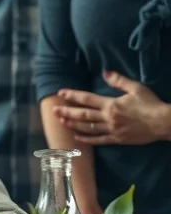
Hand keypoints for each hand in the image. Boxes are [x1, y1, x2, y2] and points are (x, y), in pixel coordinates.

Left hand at [53, 70, 170, 144]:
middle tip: (54, 110)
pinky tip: (77, 137)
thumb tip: (105, 72)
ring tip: (61, 122)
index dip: (72, 95)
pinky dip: (86, 139)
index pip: (87, 99)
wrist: (163, 123)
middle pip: (83, 114)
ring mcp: (111, 130)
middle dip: (67, 112)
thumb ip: (119, 80)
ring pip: (88, 128)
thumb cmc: (150, 104)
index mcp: (111, 104)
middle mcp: (108, 118)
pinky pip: (98, 140)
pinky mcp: (117, 139)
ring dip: (73, 124)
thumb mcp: (136, 88)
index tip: (60, 93)